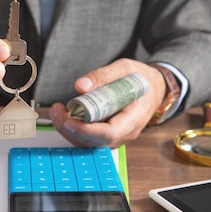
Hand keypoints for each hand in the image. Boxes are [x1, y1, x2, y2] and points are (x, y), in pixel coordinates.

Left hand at [49, 58, 166, 146]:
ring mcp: (115, 137)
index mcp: (134, 118)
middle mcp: (124, 133)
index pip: (109, 133)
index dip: (86, 130)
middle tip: (56, 111)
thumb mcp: (126, 68)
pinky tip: (64, 114)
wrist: (154, 89)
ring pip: (87, 142)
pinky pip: (87, 138)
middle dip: (70, 128)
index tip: (69, 120)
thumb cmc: (142, 80)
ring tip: (57, 110)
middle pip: (94, 141)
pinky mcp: (106, 135)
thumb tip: (80, 86)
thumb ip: (103, 75)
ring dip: (68, 129)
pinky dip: (73, 129)